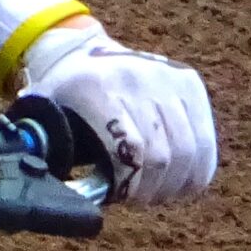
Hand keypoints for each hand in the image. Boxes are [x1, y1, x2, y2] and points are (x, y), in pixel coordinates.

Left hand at [22, 21, 216, 206]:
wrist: (85, 52)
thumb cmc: (64, 96)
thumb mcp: (44, 115)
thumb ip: (44, 149)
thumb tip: (48, 192)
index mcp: (96, 87)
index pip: (130, 149)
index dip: (128, 183)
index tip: (118, 196)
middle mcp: (137, 77)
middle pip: (162, 155)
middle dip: (150, 188)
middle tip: (136, 198)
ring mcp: (168, 77)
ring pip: (189, 151)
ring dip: (174, 184)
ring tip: (156, 193)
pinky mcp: (190, 83)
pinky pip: (206, 140)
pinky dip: (197, 170)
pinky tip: (181, 183)